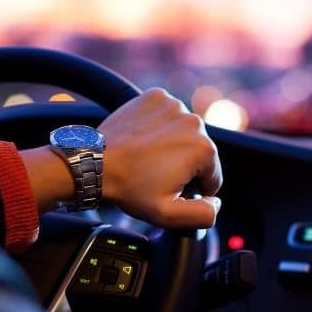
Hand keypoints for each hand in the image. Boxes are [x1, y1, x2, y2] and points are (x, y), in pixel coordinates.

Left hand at [98, 88, 221, 228]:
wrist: (95, 163)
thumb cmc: (129, 187)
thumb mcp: (168, 214)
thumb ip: (203, 214)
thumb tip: (216, 203)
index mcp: (203, 149)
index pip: (212, 176)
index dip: (193, 188)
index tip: (170, 189)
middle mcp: (194, 122)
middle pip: (199, 152)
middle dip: (183, 165)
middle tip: (155, 174)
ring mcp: (174, 105)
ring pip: (184, 132)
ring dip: (173, 144)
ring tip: (148, 157)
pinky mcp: (156, 96)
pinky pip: (167, 115)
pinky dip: (160, 126)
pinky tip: (144, 139)